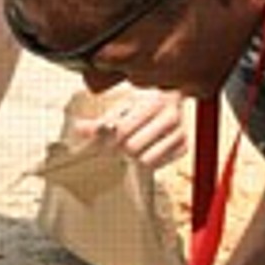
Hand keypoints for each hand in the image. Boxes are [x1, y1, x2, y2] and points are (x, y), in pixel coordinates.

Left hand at [68, 85, 185, 170]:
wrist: (171, 99)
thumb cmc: (143, 103)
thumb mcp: (121, 106)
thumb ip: (101, 120)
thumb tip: (80, 130)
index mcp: (154, 101)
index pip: (121, 130)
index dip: (107, 139)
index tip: (103, 140)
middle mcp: (171, 117)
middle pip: (132, 148)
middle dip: (119, 149)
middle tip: (115, 146)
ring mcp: (180, 133)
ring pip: (145, 160)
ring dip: (133, 158)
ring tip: (130, 147)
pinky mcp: (184, 147)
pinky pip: (158, 165)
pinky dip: (148, 160)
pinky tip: (145, 150)